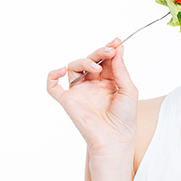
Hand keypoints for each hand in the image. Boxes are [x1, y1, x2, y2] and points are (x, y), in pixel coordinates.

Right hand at [47, 38, 137, 155]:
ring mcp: (79, 92)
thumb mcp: (128, 90)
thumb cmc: (125, 118)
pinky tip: (61, 70)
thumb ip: (121, 69)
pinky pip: (52, 86)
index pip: (105, 60)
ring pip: (74, 67)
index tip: (116, 41)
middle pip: (90, 60)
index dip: (109, 49)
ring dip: (84, 61)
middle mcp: (92, 84)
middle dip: (99, 52)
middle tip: (109, 50)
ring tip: (96, 68)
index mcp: (108, 81)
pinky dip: (52, 76)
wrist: (115, 139)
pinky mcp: (68, 101)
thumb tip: (118, 48)